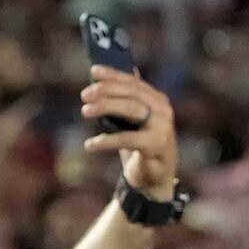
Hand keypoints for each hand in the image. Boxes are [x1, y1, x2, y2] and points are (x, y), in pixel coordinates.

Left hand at [81, 66, 177, 198]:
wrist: (155, 177)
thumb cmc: (140, 144)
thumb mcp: (131, 119)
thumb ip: (123, 98)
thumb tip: (102, 74)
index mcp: (157, 100)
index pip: (134, 82)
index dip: (113, 75)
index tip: (94, 71)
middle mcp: (163, 111)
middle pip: (132, 94)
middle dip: (106, 91)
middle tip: (84, 96)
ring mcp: (162, 129)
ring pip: (131, 109)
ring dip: (105, 107)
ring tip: (85, 112)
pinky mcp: (156, 147)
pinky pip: (127, 139)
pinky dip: (106, 141)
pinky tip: (90, 145)